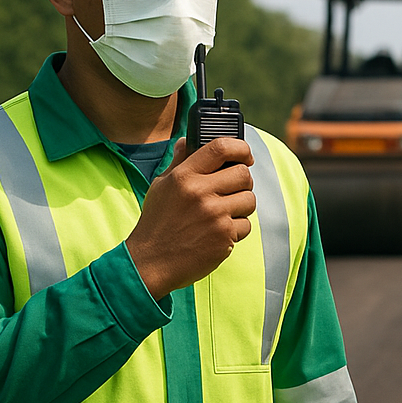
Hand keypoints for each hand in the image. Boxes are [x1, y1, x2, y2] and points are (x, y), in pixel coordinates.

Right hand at [125, 138, 254, 298]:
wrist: (152, 262)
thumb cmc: (157, 222)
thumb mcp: (161, 186)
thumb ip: (179, 162)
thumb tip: (188, 140)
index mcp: (184, 176)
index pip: (221, 147)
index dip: (240, 147)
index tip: (245, 154)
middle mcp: (200, 193)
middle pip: (243, 174)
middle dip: (242, 181)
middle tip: (233, 188)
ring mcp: (214, 215)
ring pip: (249, 199)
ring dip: (241, 206)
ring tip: (224, 212)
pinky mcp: (224, 236)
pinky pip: (246, 225)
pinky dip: (237, 229)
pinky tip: (219, 232)